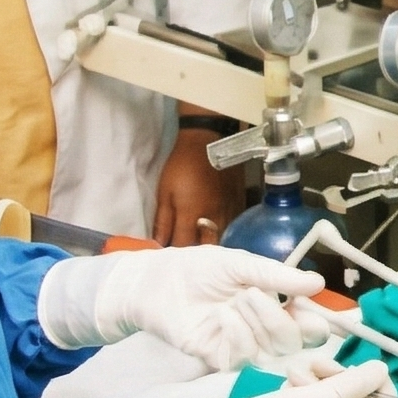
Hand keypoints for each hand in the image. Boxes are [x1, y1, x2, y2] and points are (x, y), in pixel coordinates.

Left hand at [38, 246, 332, 372]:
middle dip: (282, 319)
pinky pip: (245, 359)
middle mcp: (265, 329)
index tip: (320, 314)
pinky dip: (240, 337)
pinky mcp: (221, 358)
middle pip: (297, 342)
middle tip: (256, 294)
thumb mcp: (242, 264)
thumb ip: (278, 276)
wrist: (156, 282)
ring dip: (260, 323)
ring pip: (273, 350)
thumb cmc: (199, 269)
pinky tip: (223, 318)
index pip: (311, 324)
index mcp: (277, 304)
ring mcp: (244, 345)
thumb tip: (318, 283)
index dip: (321, 323)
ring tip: (237, 299)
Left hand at [153, 118, 241, 244]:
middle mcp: (212, 217)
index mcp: (191, 214)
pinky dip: (225, 234)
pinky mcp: (239, 204)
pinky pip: (233, 227)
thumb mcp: (165, 191)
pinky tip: (218, 233)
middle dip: (196, 254)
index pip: (184, 245)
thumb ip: (163, 220)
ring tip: (203, 247)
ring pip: (222, 239)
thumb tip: (159, 243)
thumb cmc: (181, 166)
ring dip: (212, 245)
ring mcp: (229, 211)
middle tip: (188, 254)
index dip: (176, 254)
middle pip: (207, 248)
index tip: (170, 256)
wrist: (208, 142)